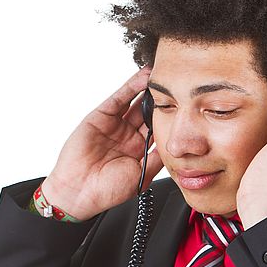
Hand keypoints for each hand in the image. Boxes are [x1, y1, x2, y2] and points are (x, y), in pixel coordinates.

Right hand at [41, 66, 164, 220]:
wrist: (79, 192)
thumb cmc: (107, 191)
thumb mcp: (142, 176)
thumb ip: (157, 158)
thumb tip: (177, 144)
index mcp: (138, 150)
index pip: (159, 128)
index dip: (172, 117)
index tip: (187, 104)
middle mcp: (127, 135)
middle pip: (149, 112)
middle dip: (163, 99)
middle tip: (179, 84)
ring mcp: (114, 125)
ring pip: (136, 101)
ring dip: (149, 87)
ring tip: (164, 74)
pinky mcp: (101, 116)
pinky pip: (120, 98)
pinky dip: (132, 86)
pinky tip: (145, 76)